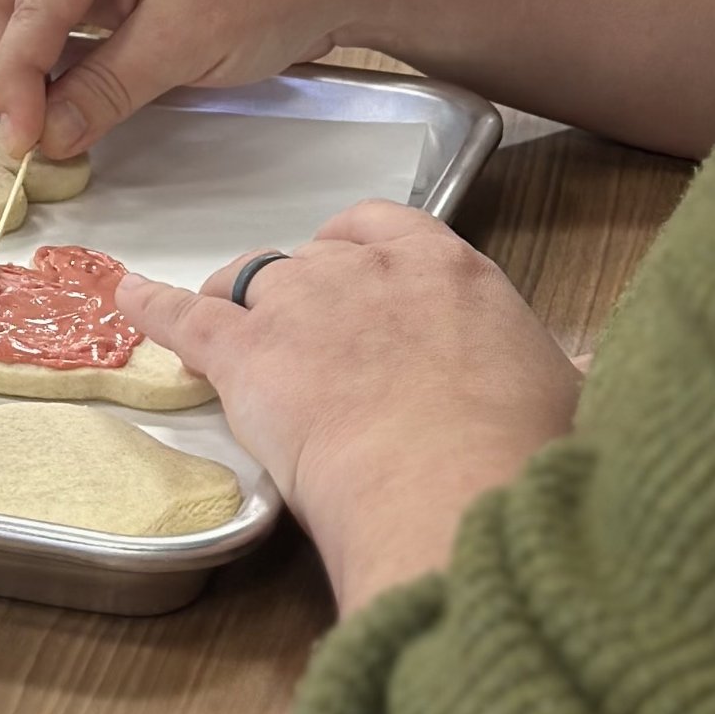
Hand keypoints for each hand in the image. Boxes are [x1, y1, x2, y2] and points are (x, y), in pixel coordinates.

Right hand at [0, 0, 366, 163]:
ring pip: (16, 7)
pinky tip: (69, 100)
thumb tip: (46, 138)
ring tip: (48, 118)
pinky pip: (55, 23)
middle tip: (27, 125)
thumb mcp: (187, 40)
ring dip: (22, 64)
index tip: (24, 140)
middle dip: (1, 60)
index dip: (15, 77)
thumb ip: (106, 89)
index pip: (22, 2)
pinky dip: (52, 63)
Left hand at [115, 206, 583, 607]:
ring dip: (237, 304)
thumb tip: (590, 372)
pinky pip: (184, 317)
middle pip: (313, 256)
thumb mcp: (565, 397)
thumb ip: (561, 372)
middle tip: (300, 335)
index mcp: (449, 271)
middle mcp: (368, 271)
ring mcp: (301, 304)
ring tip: (228, 332)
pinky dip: (151, 308)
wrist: (453, 485)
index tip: (354, 280)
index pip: (385, 229)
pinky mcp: (245, 352)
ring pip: (249, 280)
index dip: (358, 255)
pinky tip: (124, 298)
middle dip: (300, 290)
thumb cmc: (517, 453)